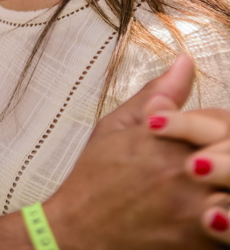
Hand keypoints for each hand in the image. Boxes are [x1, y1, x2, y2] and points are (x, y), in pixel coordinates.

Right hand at [43, 55, 224, 248]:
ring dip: (227, 188)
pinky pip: (227, 233)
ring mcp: (193, 212)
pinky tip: (214, 213)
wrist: (78, 232)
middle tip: (208, 165)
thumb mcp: (116, 127)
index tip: (209, 137)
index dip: (220, 127)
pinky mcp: (196, 244)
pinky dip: (226, 223)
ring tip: (215, 189)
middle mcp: (184, 173)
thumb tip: (184, 62)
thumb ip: (156, 94)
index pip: (222, 122)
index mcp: (166, 138)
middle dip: (227, 157)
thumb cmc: (95, 178)